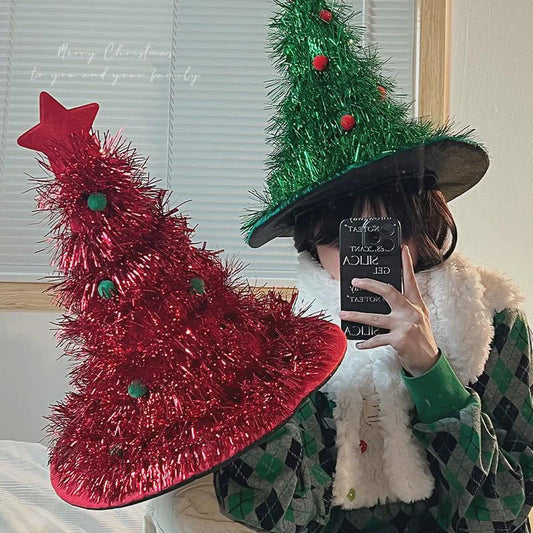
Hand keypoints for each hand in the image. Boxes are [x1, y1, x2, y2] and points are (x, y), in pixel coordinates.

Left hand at [338, 244, 439, 375]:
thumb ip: (404, 307)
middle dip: (370, 285)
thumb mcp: (418, 319)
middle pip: (389, 292)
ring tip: (343, 314)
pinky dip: (366, 343)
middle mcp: (411, 312)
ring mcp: (405, 325)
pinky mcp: (399, 339)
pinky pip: (377, 339)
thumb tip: (380, 299)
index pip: (410, 281)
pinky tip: (358, 344)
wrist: (429, 362)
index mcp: (416, 305)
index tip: (402, 250)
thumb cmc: (420, 339)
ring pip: (375, 317)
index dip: (406, 265)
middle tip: (356, 282)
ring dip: (356, 315)